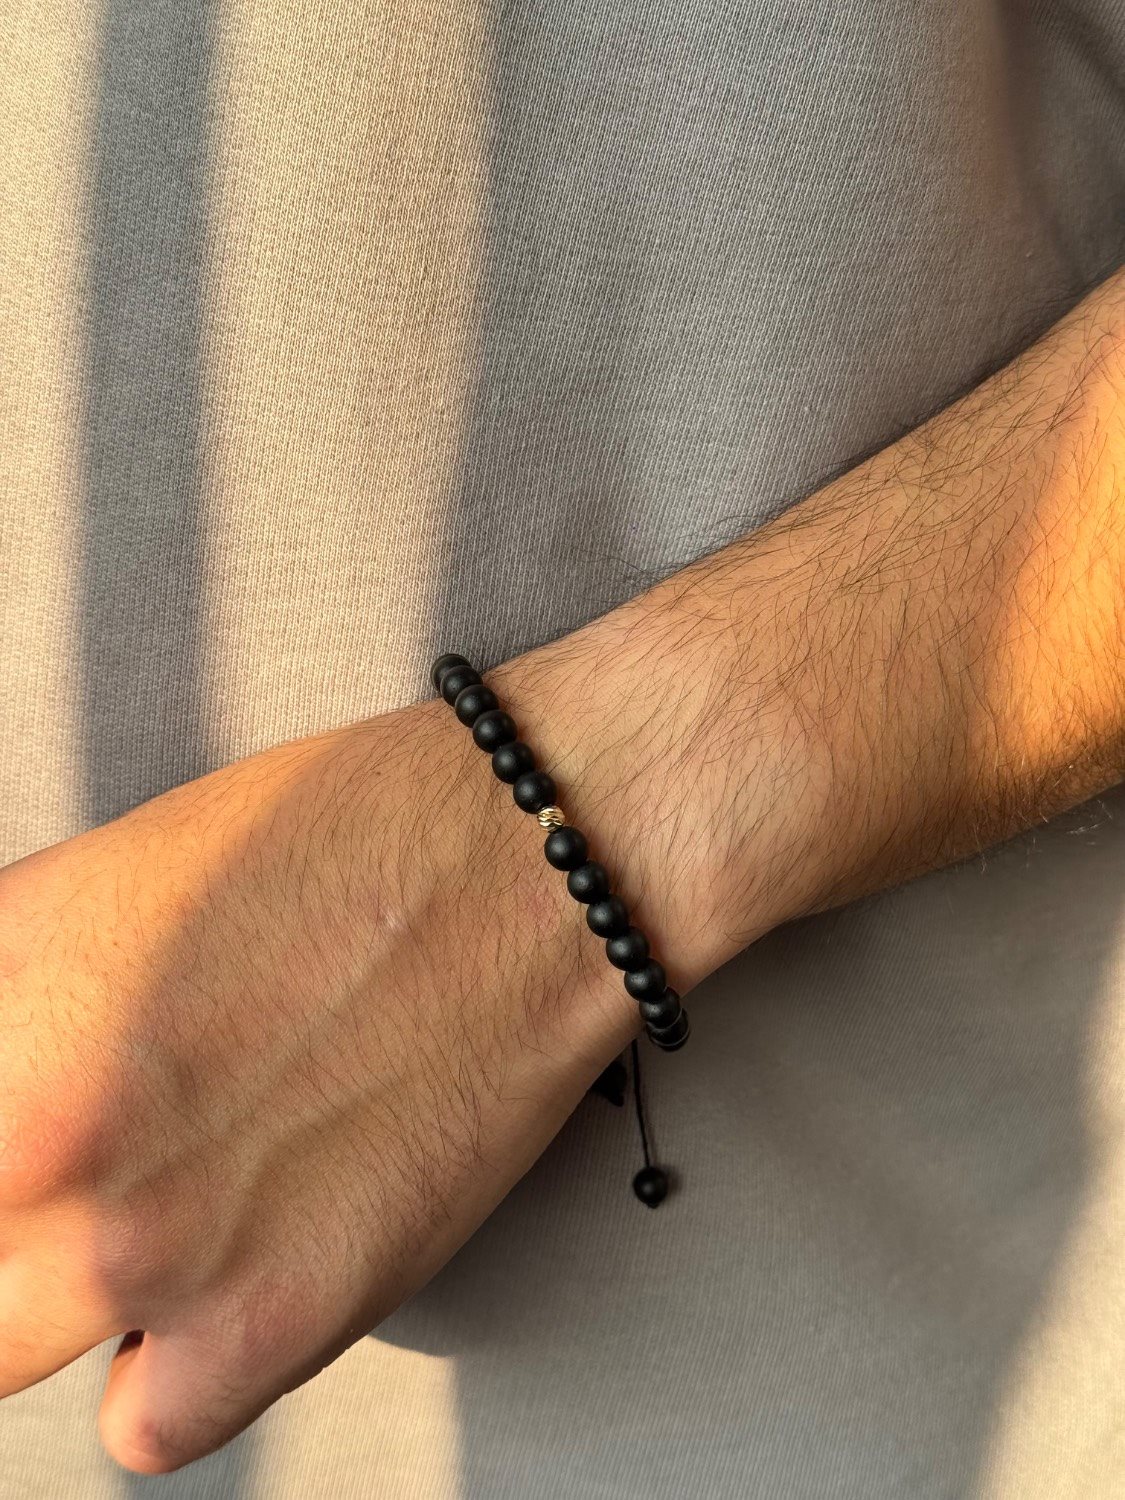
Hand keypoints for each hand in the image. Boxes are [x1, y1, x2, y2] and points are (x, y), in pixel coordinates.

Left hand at [0, 692, 641, 1472]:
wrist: (524, 867)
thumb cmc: (354, 839)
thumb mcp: (105, 874)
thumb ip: (6, 994)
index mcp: (4, 1014)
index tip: (15, 1146)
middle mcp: (53, 1140)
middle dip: (10, 1217)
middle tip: (70, 1178)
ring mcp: (158, 1245)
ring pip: (8, 1351)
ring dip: (66, 1295)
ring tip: (147, 1214)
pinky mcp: (275, 1317)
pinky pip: (151, 1424)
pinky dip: (176, 1369)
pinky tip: (222, 1275)